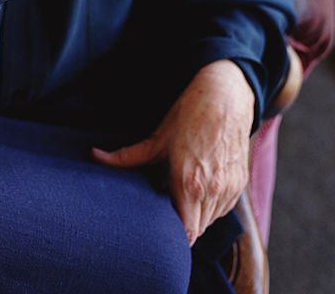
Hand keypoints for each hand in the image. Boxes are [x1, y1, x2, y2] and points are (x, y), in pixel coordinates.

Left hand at [92, 60, 255, 244]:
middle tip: (162, 214)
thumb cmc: (189, 116)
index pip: (186, 233)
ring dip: (195, 217)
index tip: (157, 230)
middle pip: (197, 231)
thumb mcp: (157, 138)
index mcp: (190, 184)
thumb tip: (95, 156)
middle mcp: (212, 192)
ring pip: (211, 221)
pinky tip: (196, 189)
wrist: (225, 98)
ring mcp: (229, 189)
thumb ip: (127, 157)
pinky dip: (210, 206)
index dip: (172, 237)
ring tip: (178, 198)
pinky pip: (223, 208)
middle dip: (180, 227)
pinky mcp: (239, 184)